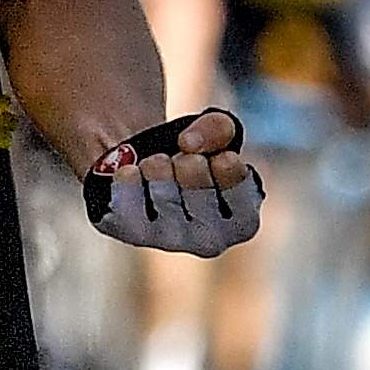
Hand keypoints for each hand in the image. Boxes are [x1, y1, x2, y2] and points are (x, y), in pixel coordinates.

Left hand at [85, 106, 261, 256]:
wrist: (142, 166)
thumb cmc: (190, 155)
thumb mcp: (215, 133)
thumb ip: (218, 128)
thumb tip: (188, 143)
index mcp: (241, 222)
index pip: (241, 197)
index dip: (227, 168)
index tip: (219, 156)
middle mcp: (209, 241)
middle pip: (197, 187)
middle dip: (188, 160)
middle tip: (183, 160)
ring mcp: (170, 240)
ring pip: (163, 192)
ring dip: (157, 165)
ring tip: (156, 164)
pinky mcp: (133, 234)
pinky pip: (127, 202)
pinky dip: (128, 177)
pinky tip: (131, 173)